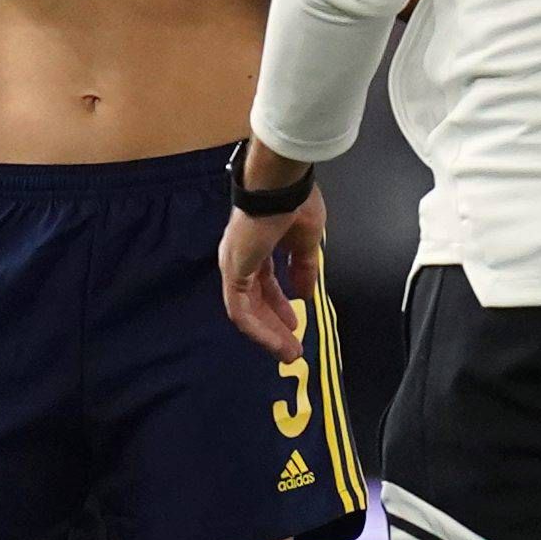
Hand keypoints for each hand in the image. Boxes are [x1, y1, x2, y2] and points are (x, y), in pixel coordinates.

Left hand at [219, 183, 325, 362]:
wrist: (280, 185)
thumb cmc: (295, 203)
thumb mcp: (306, 243)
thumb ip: (304, 268)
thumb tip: (307, 294)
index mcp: (258, 247)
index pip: (266, 283)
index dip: (281, 305)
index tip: (297, 321)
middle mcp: (242, 258)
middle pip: (256, 302)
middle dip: (276, 327)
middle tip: (293, 349)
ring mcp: (235, 266)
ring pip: (248, 312)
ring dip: (269, 335)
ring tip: (288, 354)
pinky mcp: (234, 273)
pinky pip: (242, 311)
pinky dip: (259, 330)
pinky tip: (276, 342)